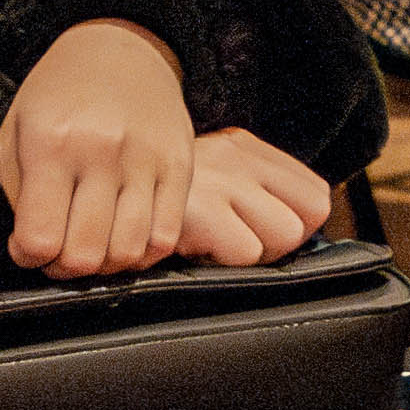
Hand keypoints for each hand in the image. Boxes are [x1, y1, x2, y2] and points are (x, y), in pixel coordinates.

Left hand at [0, 18, 197, 275]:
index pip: (40, 238)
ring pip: (129, 252)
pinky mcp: (180, 166)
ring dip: (105, 265)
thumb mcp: (16, 132)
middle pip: (85, 255)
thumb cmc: (58, 95)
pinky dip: (142, 253)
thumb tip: (36, 249)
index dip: (28, 256)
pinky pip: (165, 236)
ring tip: (92, 244)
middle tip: (58, 252)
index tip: (27, 246)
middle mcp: (102, 151)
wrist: (118, 48)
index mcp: (51, 142)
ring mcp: (147, 159)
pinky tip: (124, 236)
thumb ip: (19, 193)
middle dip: (64, 268)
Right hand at [174, 126, 336, 268]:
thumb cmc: (162, 204)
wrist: (93, 201)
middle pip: (313, 211)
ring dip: (255, 254)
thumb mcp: (211, 180)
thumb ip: (255, 191)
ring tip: (218, 245)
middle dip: (282, 242)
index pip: (315, 191)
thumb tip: (297, 230)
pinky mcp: (201, 210)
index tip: (264, 234)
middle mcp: (238, 156)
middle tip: (241, 244)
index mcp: (244, 147)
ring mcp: (222, 180)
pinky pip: (248, 252)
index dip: (299, 224)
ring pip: (287, 234)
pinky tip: (198, 249)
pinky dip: (226, 263)